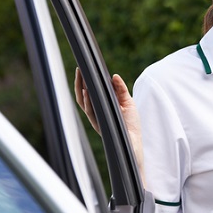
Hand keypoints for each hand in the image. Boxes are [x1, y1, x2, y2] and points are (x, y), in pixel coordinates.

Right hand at [74, 68, 144, 182]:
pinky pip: (91, 112)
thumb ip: (121, 90)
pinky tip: (87, 92)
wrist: (134, 143)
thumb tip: (114, 76)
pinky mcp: (100, 124)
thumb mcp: (128, 103)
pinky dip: (88, 102)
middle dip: (79, 83)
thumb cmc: (131, 125)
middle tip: (79, 69)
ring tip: (81, 77)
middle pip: (82, 96)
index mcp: (101, 108)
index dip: (83, 82)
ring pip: (84, 103)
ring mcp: (96, 119)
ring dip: (81, 89)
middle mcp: (95, 114)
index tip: (83, 69)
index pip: (88, 93)